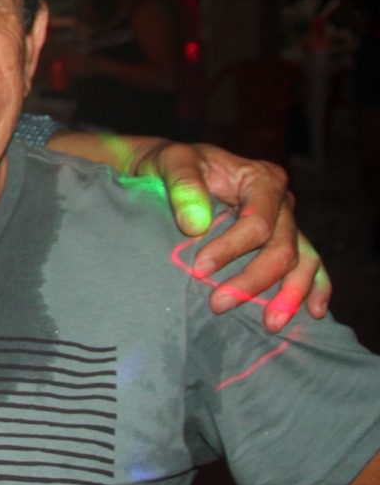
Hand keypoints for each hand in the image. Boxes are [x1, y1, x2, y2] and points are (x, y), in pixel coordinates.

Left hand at [135, 140, 329, 331]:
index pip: (258, 223)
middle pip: (282, 247)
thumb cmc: (171, 165)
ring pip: (302, 261)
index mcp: (260, 179)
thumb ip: (183, 185)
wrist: (170, 170)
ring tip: (271, 323)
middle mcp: (281, 202)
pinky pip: (310, 264)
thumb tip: (196, 225)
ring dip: (289, 295)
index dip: (231, 250)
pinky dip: (315, 288)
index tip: (198, 270)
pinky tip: (313, 312)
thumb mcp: (170, 161)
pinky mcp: (283, 240)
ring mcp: (286, 223)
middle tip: (219, 305)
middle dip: (254, 281)